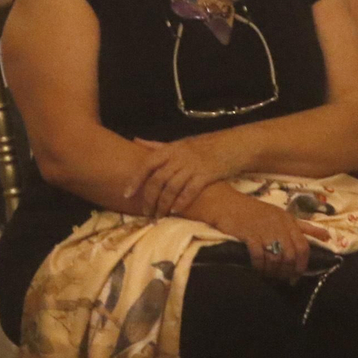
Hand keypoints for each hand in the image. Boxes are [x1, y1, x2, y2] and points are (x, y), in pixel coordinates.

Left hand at [124, 135, 247, 217]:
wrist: (231, 145)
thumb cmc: (202, 146)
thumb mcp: (178, 143)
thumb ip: (156, 145)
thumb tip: (135, 140)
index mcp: (170, 149)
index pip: (147, 164)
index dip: (136, 180)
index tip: (127, 194)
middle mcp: (179, 157)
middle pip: (158, 180)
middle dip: (149, 198)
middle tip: (145, 212)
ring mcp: (193, 166)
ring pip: (171, 188)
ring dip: (163, 204)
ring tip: (158, 216)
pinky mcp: (206, 175)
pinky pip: (190, 191)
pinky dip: (181, 202)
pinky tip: (175, 211)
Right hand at [206, 191, 328, 282]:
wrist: (226, 203)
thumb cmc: (254, 211)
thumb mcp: (281, 215)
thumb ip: (303, 227)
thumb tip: (327, 236)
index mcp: (288, 220)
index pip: (303, 246)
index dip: (302, 264)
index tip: (296, 275)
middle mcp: (278, 225)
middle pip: (290, 255)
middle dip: (287, 271)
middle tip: (281, 278)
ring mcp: (263, 229)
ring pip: (275, 257)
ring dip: (273, 271)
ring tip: (268, 275)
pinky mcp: (248, 234)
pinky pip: (258, 256)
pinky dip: (259, 266)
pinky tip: (257, 269)